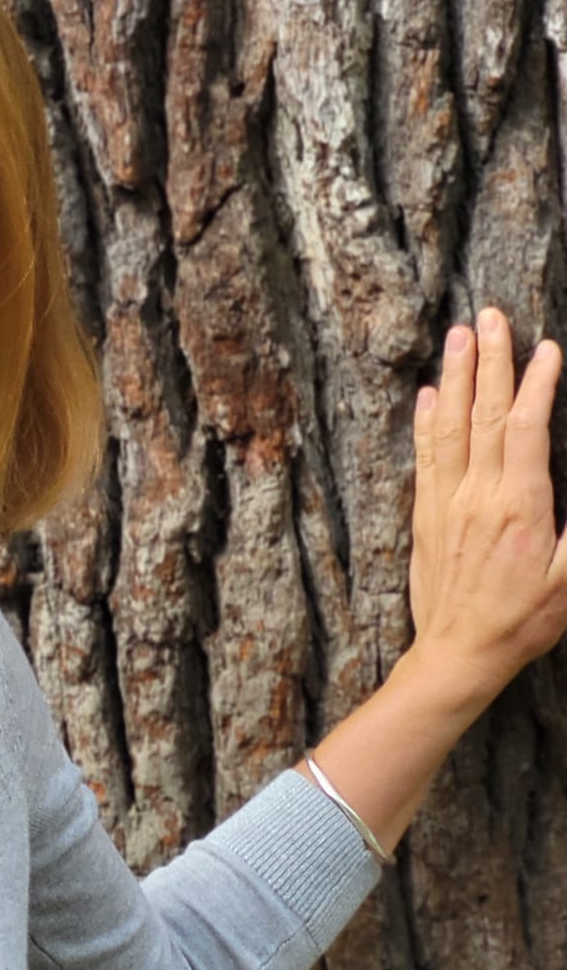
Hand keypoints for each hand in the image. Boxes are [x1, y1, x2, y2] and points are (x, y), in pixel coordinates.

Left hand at [409, 309, 566, 710]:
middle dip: (490, 360)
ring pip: (448, 425)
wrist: (458, 653)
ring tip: (459, 335)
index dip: (535, 384)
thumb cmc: (522, 622)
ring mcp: (445, 501)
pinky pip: (425, 455)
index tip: (546, 348)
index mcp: (519, 506)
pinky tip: (428, 393)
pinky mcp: (424, 514)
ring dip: (454, 376)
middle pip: (483, 413)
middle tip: (492, 316)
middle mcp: (477, 495)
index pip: (525, 427)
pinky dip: (426, 420)